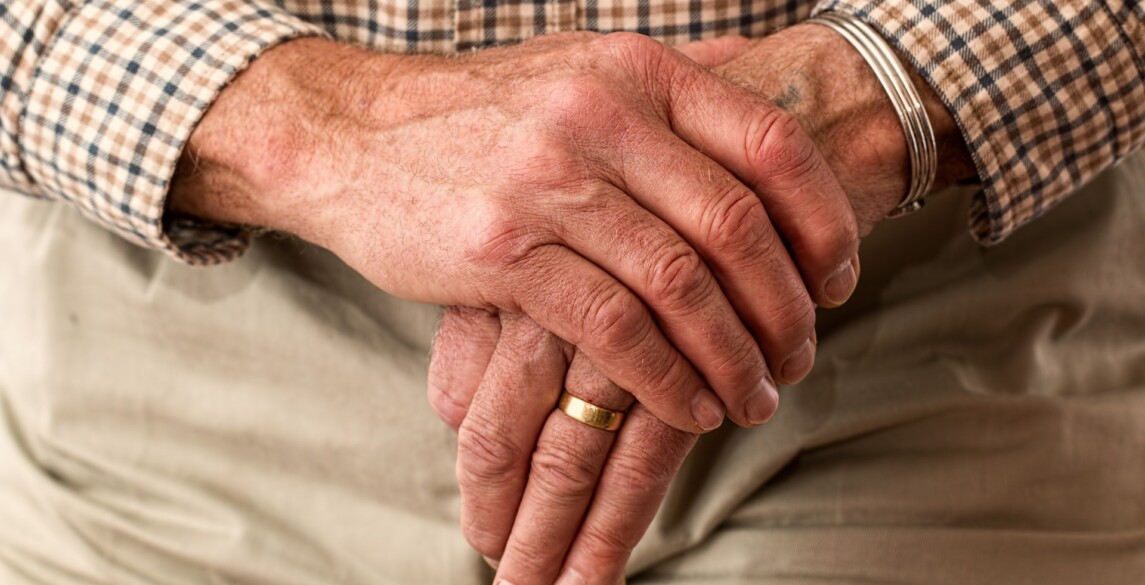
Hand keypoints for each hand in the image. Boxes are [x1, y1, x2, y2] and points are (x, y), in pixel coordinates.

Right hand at [427, 26, 978, 583]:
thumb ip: (668, 76)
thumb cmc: (478, 115)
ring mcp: (548, 182)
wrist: (350, 135)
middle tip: (798, 355)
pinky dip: (665, 378)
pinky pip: (612, 326)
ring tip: (752, 396)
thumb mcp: (577, 66)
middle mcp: (599, 116)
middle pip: (734, 223)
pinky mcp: (503, 251)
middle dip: (783, 305)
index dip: (824, 218)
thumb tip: (756, 70)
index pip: (769, 140)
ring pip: (679, 283)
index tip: (839, 278)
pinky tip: (688, 406)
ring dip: (731, 355)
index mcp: (634, 69)